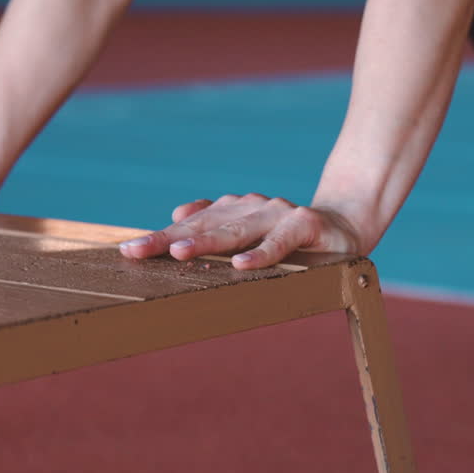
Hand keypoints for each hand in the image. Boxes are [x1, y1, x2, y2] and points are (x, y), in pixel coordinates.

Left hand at [118, 193, 362, 269]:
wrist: (346, 226)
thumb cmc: (291, 238)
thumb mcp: (251, 234)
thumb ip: (218, 225)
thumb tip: (178, 214)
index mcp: (234, 210)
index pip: (192, 226)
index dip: (160, 237)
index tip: (127, 250)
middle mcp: (252, 207)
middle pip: (205, 226)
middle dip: (169, 240)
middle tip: (138, 252)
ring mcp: (278, 213)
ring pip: (238, 230)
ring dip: (207, 243)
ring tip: (179, 255)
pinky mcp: (307, 224)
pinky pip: (282, 241)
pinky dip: (262, 253)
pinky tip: (242, 265)